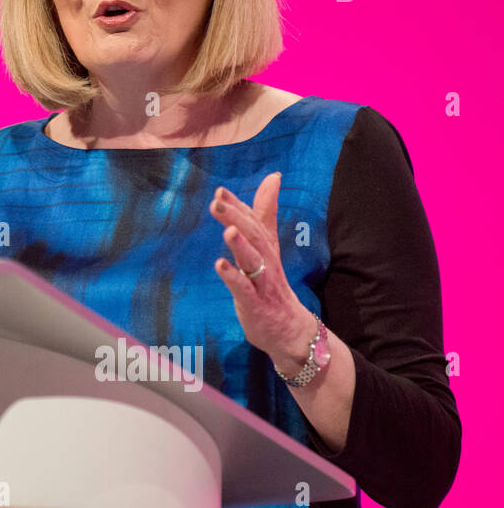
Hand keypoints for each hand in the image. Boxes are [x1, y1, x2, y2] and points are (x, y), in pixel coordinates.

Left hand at [209, 172, 317, 370]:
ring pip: (254, 261)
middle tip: (217, 202)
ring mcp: (262, 284)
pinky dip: (233, 277)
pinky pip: (244, 290)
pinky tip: (220, 265)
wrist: (290, 330)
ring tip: (228, 229)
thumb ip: (265, 214)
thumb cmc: (272, 284)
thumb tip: (273, 178)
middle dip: (237, 218)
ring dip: (241, 245)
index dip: (237, 207)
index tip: (220, 191)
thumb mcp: (268, 247)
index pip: (253, 223)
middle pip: (254, 237)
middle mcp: (266, 263)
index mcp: (266, 249)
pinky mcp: (256, 304)